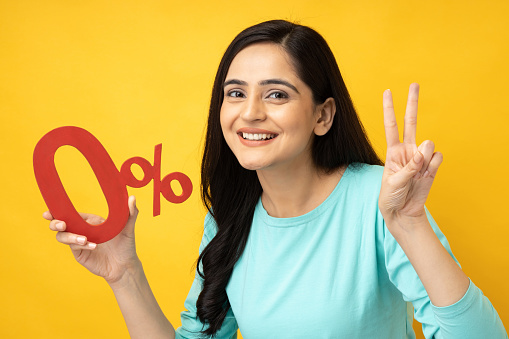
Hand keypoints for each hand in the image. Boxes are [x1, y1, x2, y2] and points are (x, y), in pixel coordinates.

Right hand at [44, 195, 139, 283]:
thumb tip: (132, 197)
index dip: (59, 210)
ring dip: (70, 236)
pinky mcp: (79, 254)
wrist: (124, 266)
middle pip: (60, 224)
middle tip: (61, 224)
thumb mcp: (128, 228)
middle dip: (55, 222)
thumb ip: (130, 213)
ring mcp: (79, 243)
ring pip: (63, 236)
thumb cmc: (126, 245)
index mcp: (90, 221)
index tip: (51, 209)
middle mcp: (82, 230)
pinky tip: (93, 246)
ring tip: (84, 239)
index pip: (71, 213)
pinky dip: (81, 245)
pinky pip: (73, 247)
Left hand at [378, 83, 442, 225]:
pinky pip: (438, 158)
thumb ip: (411, 165)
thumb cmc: (391, 196)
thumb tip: (428, 146)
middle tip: (414, 84)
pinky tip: (426, 175)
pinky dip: (433, 166)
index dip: (389, 109)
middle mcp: (407, 150)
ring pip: (428, 146)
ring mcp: (420, 157)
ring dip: (424, 159)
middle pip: (411, 122)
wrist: (402, 212)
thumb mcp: (395, 181)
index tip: (387, 92)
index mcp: (393, 151)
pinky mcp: (432, 167)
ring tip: (417, 175)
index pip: (391, 125)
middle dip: (412, 103)